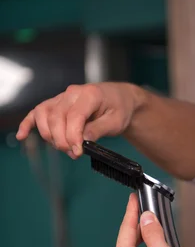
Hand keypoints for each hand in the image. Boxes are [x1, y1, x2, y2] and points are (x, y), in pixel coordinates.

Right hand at [16, 82, 142, 157]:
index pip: (74, 116)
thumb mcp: (116, 121)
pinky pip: (38, 111)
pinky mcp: (56, 103)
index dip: (72, 137)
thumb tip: (83, 141)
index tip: (78, 152)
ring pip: (44, 115)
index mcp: (90, 94)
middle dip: (62, 140)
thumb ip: (99, 130)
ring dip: (49, 135)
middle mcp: (72, 93)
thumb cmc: (119, 108)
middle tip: (74, 153)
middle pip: (56, 117)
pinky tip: (22, 135)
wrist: (120, 99)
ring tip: (65, 147)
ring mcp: (62, 97)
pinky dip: (28, 123)